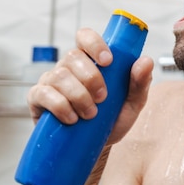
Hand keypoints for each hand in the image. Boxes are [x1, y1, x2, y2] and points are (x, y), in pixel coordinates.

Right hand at [27, 27, 153, 143]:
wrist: (95, 147)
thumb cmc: (112, 119)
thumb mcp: (132, 103)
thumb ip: (140, 82)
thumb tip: (146, 61)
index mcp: (90, 60)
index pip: (85, 37)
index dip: (94, 43)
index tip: (108, 60)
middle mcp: (68, 66)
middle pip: (73, 56)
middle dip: (91, 78)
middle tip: (103, 98)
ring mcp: (51, 81)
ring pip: (59, 75)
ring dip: (78, 95)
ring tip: (90, 114)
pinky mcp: (37, 98)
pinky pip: (43, 94)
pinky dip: (60, 106)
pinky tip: (72, 118)